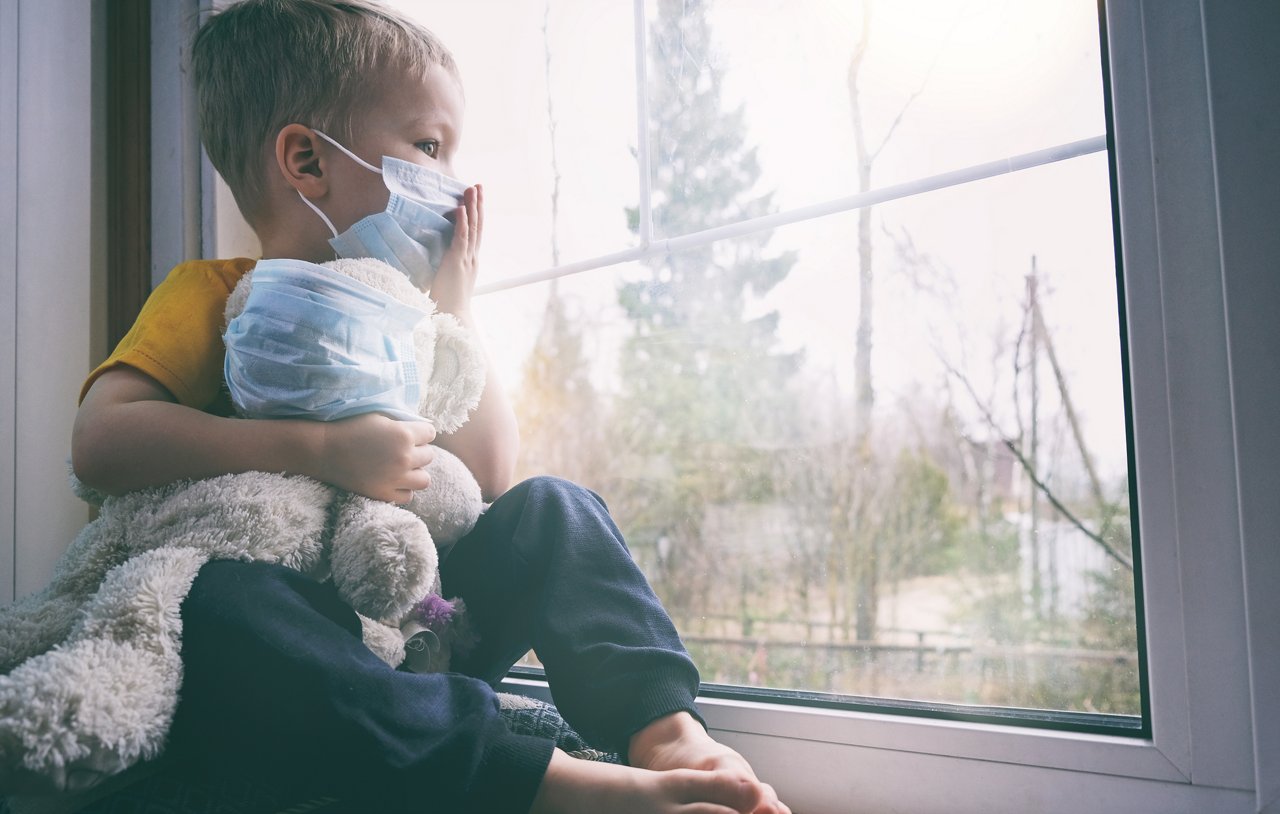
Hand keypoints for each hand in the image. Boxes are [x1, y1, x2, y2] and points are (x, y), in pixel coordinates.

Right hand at [317, 413, 435, 502]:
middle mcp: (404, 457)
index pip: (431, 434)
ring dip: (415, 472)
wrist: (323, 450)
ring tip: (402, 468)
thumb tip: (421, 429)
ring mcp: (395, 478)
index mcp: (404, 434)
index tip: (410, 434)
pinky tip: (392, 481)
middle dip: (417, 451)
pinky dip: (403, 489)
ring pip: (424, 479)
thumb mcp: (380, 417)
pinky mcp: (384, 494)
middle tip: (400, 450)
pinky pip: (408, 496)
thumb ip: (403, 423)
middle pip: (428, 456)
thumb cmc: (350, 428)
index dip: (421, 433)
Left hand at [430, 183, 482, 313]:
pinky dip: (462, 222)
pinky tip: (461, 208)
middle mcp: (472, 257)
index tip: (476, 199)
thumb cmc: (448, 303)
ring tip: (472, 189)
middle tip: (479, 186)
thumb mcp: (449, 280)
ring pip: (472, 228)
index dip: (476, 215)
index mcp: (470, 261)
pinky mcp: (457, 262)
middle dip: (478, 205)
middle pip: (478, 226)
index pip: (475, 233)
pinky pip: (461, 238)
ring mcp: (466, 259)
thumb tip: (438, 261)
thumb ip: (447, 268)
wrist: (453, 317)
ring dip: (472, 207)